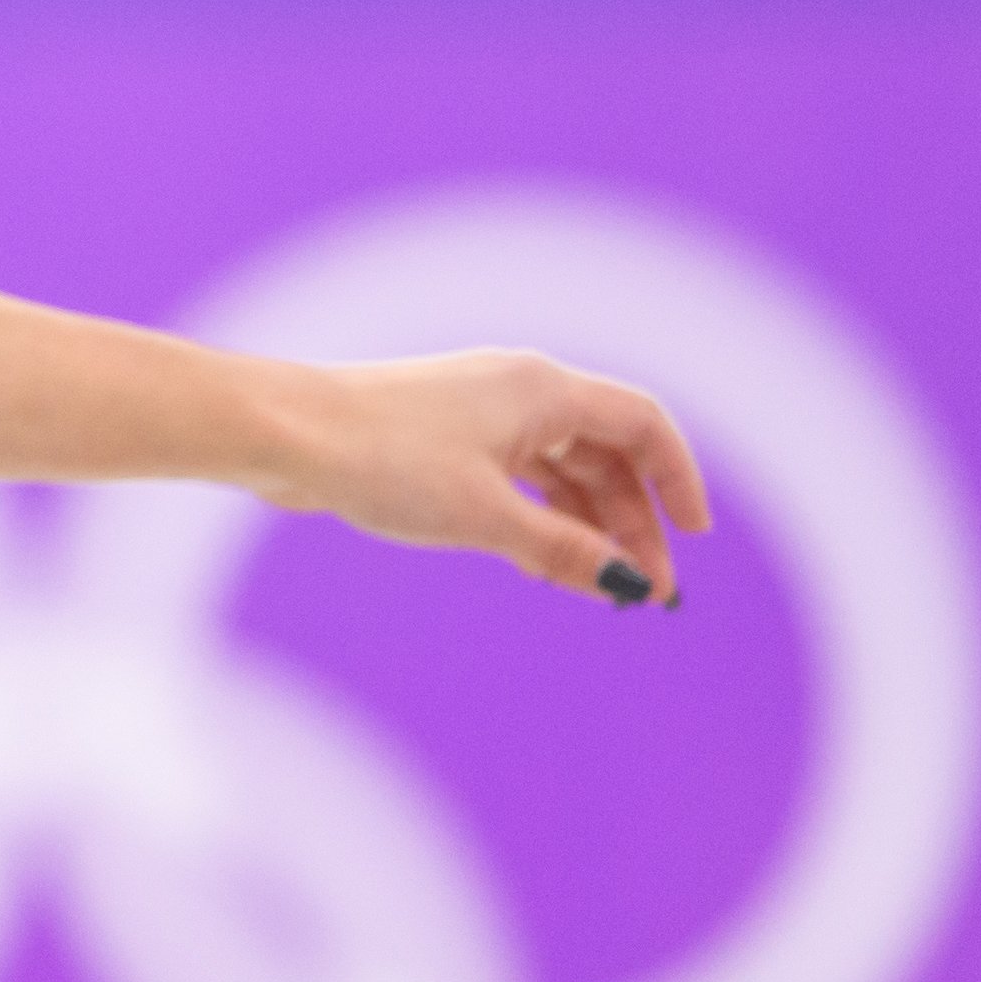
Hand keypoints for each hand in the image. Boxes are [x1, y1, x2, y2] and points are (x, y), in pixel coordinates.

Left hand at [269, 351, 710, 605]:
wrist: (284, 433)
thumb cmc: (382, 459)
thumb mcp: (485, 516)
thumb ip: (562, 550)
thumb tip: (625, 583)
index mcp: (542, 390)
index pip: (643, 424)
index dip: (678, 478)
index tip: (696, 538)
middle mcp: (517, 391)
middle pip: (604, 454)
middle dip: (631, 522)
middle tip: (644, 592)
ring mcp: (477, 413)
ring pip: (558, 470)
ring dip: (585, 526)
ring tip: (598, 588)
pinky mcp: (441, 439)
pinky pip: (514, 478)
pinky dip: (538, 518)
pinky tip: (541, 566)